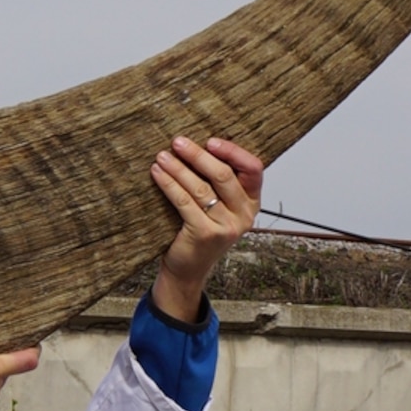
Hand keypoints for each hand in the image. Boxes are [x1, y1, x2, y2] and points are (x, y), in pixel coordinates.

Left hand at [150, 135, 263, 321]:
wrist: (188, 269)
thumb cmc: (200, 232)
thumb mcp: (218, 206)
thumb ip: (219, 182)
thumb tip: (198, 144)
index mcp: (251, 203)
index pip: (253, 169)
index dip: (233, 151)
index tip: (210, 141)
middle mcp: (244, 215)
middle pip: (224, 175)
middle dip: (198, 155)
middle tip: (178, 142)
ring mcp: (226, 227)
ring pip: (200, 187)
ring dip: (178, 168)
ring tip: (162, 157)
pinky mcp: (205, 234)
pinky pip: (184, 201)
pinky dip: (169, 184)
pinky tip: (158, 174)